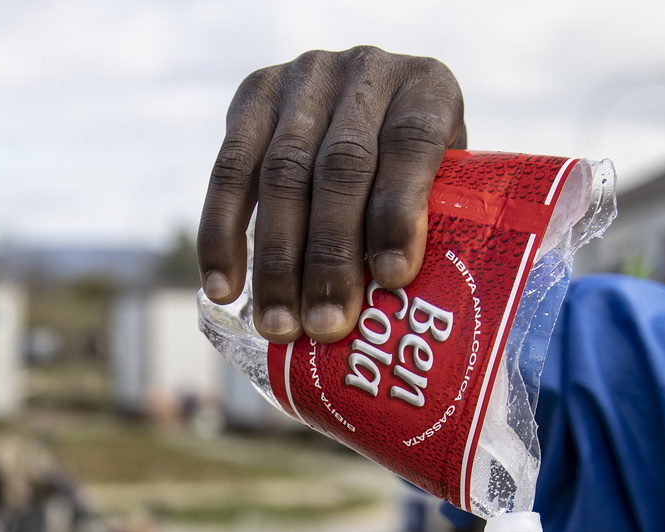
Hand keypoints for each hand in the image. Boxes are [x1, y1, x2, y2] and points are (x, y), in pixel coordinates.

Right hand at [197, 46, 464, 343]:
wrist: (366, 112)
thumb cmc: (415, 182)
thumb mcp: (443, 192)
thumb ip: (434, 234)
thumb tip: (411, 321)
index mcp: (426, 90)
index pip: (411, 144)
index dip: (399, 212)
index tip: (393, 278)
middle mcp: (365, 73)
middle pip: (341, 167)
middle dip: (330, 255)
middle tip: (326, 326)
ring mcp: (305, 78)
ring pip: (282, 174)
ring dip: (276, 261)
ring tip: (278, 326)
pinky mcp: (254, 94)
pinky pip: (229, 170)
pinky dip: (222, 234)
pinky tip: (223, 288)